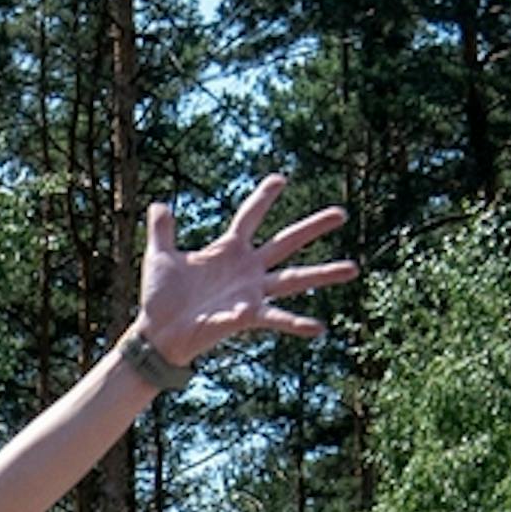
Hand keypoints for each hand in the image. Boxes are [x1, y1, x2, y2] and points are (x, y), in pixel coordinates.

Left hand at [135, 171, 352, 370]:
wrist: (156, 333)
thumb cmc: (160, 298)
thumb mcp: (159, 257)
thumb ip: (162, 230)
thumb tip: (158, 205)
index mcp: (228, 251)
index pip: (250, 217)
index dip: (264, 197)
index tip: (281, 178)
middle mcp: (247, 270)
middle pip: (286, 242)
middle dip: (313, 227)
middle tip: (342, 213)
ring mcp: (251, 293)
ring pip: (295, 279)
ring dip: (324, 273)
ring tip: (353, 268)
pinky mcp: (248, 316)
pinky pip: (276, 318)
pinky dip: (295, 322)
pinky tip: (318, 327)